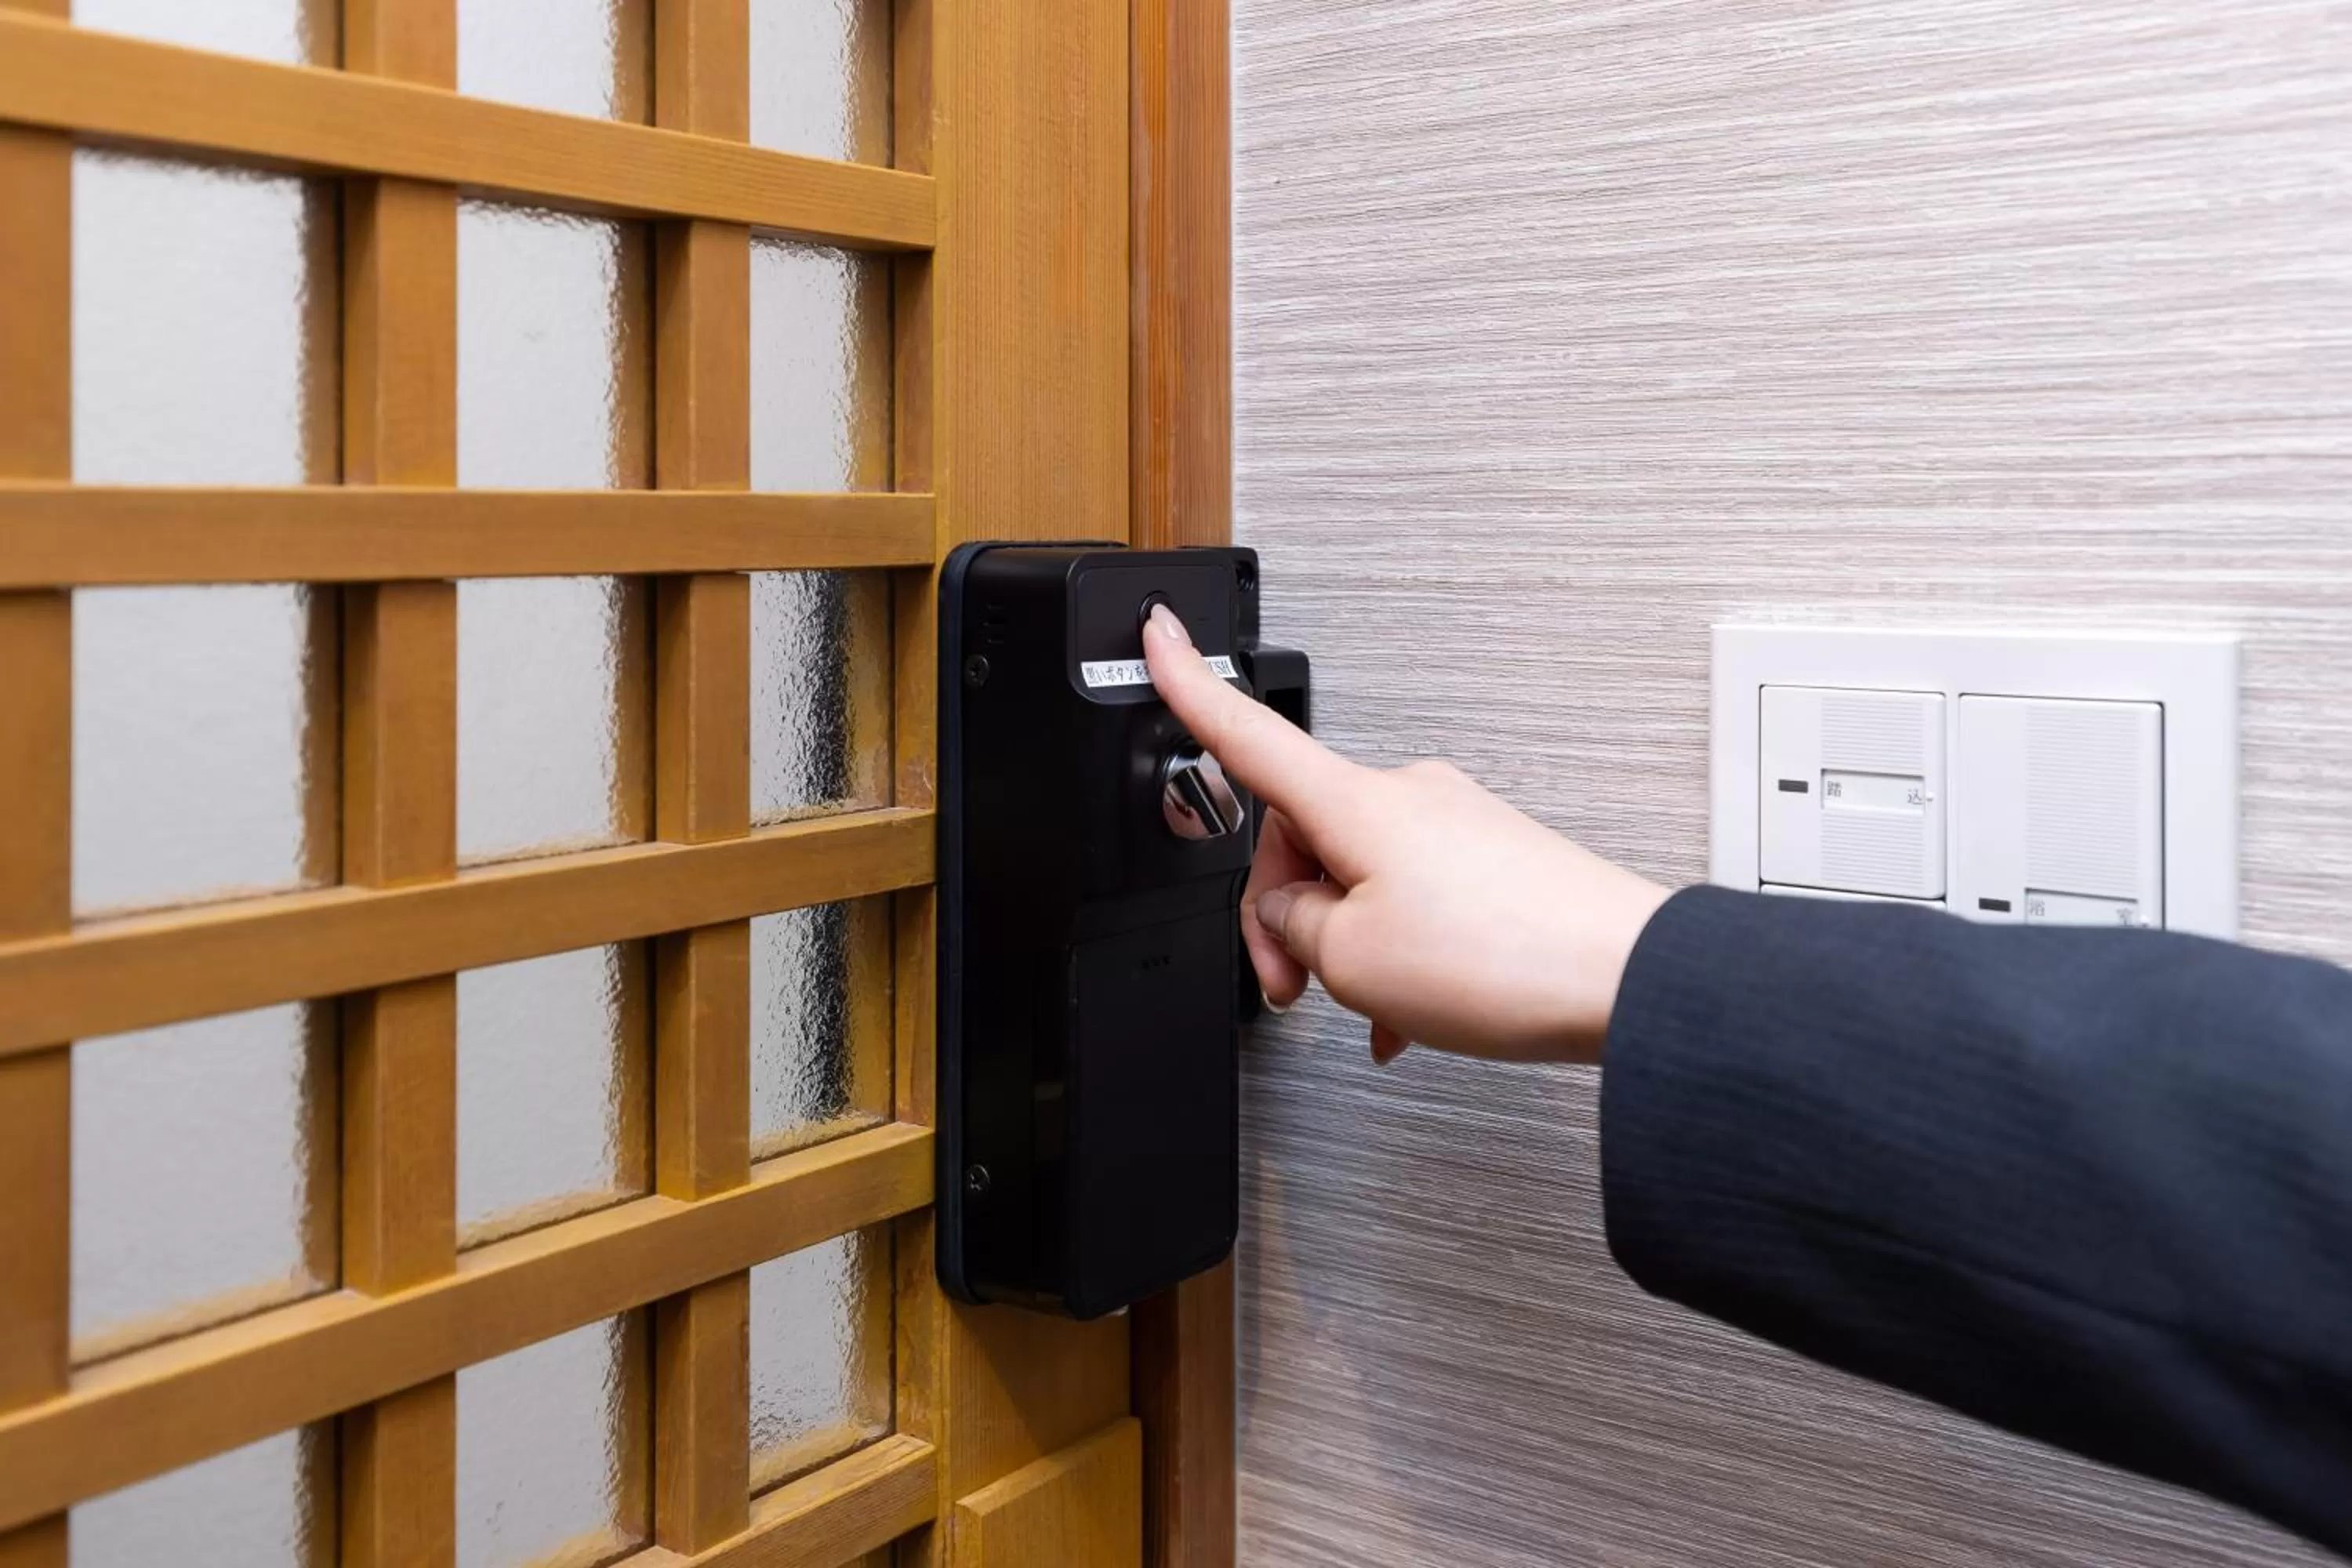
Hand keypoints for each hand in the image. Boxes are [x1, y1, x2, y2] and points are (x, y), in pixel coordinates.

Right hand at [1144, 604, 1669, 1064]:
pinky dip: (1398, 956)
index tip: (1159, 631)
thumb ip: (1294, 927)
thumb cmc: (1505, 960)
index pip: (1247, 734)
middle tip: (1297, 988)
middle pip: (1300, 838)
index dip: (1191, 684)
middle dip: (1286, 917)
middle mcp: (1406, 795)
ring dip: (1346, 946)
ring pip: (1358, 878)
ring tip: (1374, 1013)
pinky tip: (1410, 1016)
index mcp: (1354, 803)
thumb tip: (1296, 910)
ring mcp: (1455, 824)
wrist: (1629, 980)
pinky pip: (1414, 900)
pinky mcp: (1495, 860)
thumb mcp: (1351, 959)